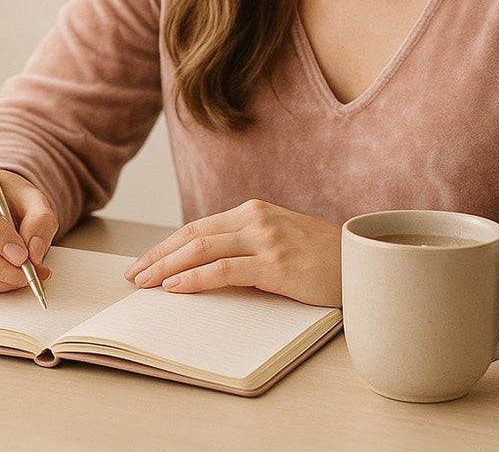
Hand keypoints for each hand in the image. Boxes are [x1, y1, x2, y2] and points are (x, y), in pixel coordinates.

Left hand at [123, 199, 341, 306]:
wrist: (365, 263)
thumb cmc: (323, 258)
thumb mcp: (280, 242)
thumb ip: (246, 246)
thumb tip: (203, 268)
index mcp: (253, 212)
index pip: (197, 228)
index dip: (165, 246)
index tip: (142, 263)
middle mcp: (255, 219)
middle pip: (192, 236)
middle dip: (157, 257)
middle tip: (132, 276)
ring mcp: (266, 239)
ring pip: (202, 250)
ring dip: (167, 268)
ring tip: (145, 283)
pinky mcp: (276, 264)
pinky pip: (224, 270)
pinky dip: (195, 278)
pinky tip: (176, 287)